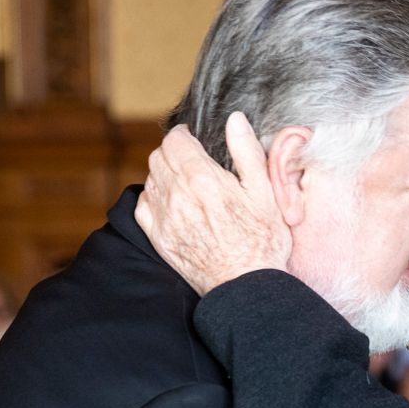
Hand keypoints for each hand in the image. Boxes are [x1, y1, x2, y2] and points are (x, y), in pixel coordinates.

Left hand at [135, 113, 292, 295]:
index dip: (183, 134)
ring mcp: (165, 219)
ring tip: (185, 180)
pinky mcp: (159, 238)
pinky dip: (153, 197)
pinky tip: (171, 202)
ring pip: (150, 179)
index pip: (175, 140)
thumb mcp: (265, 193)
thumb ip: (247, 152)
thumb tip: (235, 120)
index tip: (193, 138)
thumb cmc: (262, 243)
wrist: (245, 287)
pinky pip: (143, 206)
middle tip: (191, 158)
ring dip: (163, 173)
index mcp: (202, 179)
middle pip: (159, 157)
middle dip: (173, 151)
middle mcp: (177, 196)